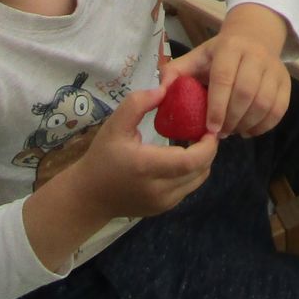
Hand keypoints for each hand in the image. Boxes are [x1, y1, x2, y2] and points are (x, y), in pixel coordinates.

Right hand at [65, 86, 218, 218]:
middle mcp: (159, 189)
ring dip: (202, 161)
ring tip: (195, 143)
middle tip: (205, 130)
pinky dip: (192, 172)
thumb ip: (138, 103)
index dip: (207, 146)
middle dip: (208, 150)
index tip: (209, 127)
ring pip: (198, 181)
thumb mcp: (114, 125)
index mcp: (147, 167)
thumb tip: (165, 89)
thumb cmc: (102, 157)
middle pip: (200, 171)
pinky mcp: (164, 208)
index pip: (191, 161)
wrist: (89, 196)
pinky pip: (188, 188)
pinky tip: (182, 158)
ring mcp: (163, 203)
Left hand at [164, 25, 290, 138]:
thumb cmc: (219, 53)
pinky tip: (248, 130)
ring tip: (233, 131)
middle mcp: (256, 55)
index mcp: (230, 47)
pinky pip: (279, 109)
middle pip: (246, 93)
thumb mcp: (196, 56)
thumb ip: (176, 72)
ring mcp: (274, 69)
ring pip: (264, 103)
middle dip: (232, 119)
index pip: (224, 79)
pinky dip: (264, 126)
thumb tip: (159, 91)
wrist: (255, 36)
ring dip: (247, 124)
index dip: (217, 106)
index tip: (210, 129)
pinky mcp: (286, 82)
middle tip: (220, 133)